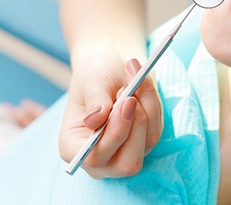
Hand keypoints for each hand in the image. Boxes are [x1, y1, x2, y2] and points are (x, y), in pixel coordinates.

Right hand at [59, 57, 162, 178]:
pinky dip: (153, 103)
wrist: (111, 66)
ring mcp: (125, 152)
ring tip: (135, 78)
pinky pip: (156, 127)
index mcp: (73, 147)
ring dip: (147, 106)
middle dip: (137, 124)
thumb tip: (95, 121)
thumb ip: (94, 101)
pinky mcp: (145, 141)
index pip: (95, 158)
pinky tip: (143, 84)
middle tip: (133, 92)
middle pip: (128, 163)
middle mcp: (100, 157)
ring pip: (148, 141)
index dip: (115, 133)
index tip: (127, 100)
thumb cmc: (95, 74)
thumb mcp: (91, 81)